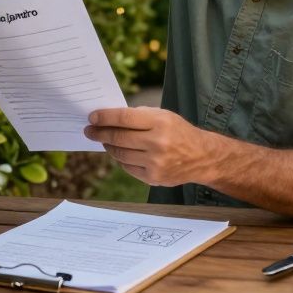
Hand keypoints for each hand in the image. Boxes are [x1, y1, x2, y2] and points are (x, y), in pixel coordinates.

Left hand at [84, 107, 211, 186]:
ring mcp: (155, 163)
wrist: (202, 157)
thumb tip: (109, 119)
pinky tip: (119, 153)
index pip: (124, 118)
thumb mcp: (163, 115)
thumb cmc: (178, 131)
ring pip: (120, 154)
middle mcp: (158, 143)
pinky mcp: (153, 177)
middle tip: (90, 131)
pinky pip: (127, 167)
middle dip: (100, 133)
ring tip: (104, 141)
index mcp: (160, 122)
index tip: (92, 117)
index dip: (105, 118)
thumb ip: (138, 116)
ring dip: (108, 147)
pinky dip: (120, 159)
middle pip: (119, 138)